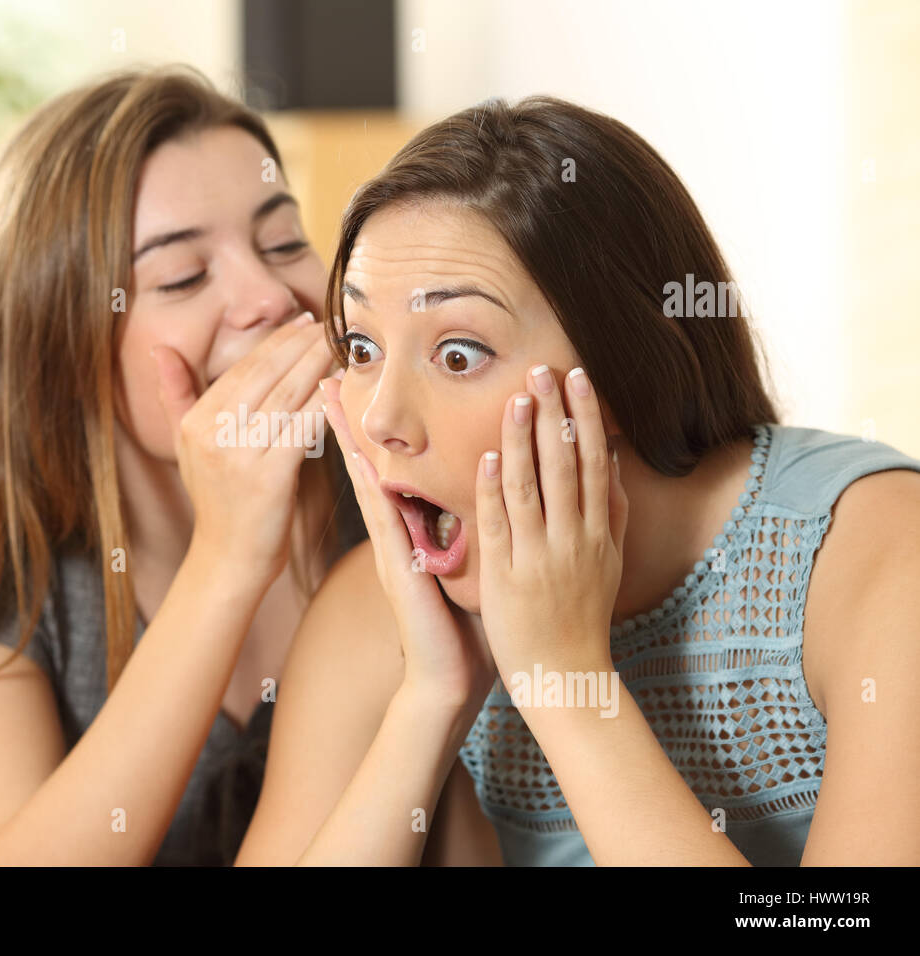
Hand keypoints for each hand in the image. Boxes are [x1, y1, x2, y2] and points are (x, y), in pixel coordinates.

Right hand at [153, 312, 334, 582]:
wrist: (230, 558)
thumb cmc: (217, 500)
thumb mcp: (185, 444)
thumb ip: (175, 393)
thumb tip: (160, 348)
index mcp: (195, 421)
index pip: (244, 368)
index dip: (277, 341)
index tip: (302, 323)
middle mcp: (213, 434)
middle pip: (267, 375)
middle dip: (302, 345)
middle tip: (328, 325)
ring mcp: (240, 455)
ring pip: (288, 396)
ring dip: (317, 366)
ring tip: (339, 347)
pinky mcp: (269, 476)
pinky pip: (303, 428)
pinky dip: (324, 404)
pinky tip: (340, 387)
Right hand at [320, 376, 496, 716]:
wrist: (447, 683)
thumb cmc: (464, 631)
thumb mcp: (472, 569)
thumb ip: (474, 532)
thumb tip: (498, 497)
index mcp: (413, 534)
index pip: (392, 470)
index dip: (376, 433)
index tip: (364, 393)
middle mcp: (395, 536)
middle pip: (369, 467)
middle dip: (350, 423)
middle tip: (330, 378)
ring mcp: (390, 552)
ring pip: (368, 484)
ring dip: (351, 442)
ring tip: (332, 403)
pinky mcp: (397, 571)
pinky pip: (384, 522)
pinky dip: (372, 490)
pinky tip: (362, 464)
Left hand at [474, 365, 628, 685]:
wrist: (564, 676)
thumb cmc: (583, 618)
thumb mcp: (610, 563)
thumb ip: (613, 514)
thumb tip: (614, 465)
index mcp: (598, 534)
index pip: (595, 464)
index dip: (586, 419)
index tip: (579, 378)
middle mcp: (573, 541)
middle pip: (565, 466)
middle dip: (554, 415)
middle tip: (544, 369)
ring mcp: (539, 558)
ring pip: (531, 488)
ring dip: (522, 440)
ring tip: (516, 399)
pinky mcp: (506, 578)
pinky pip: (499, 526)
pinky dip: (494, 489)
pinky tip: (488, 457)